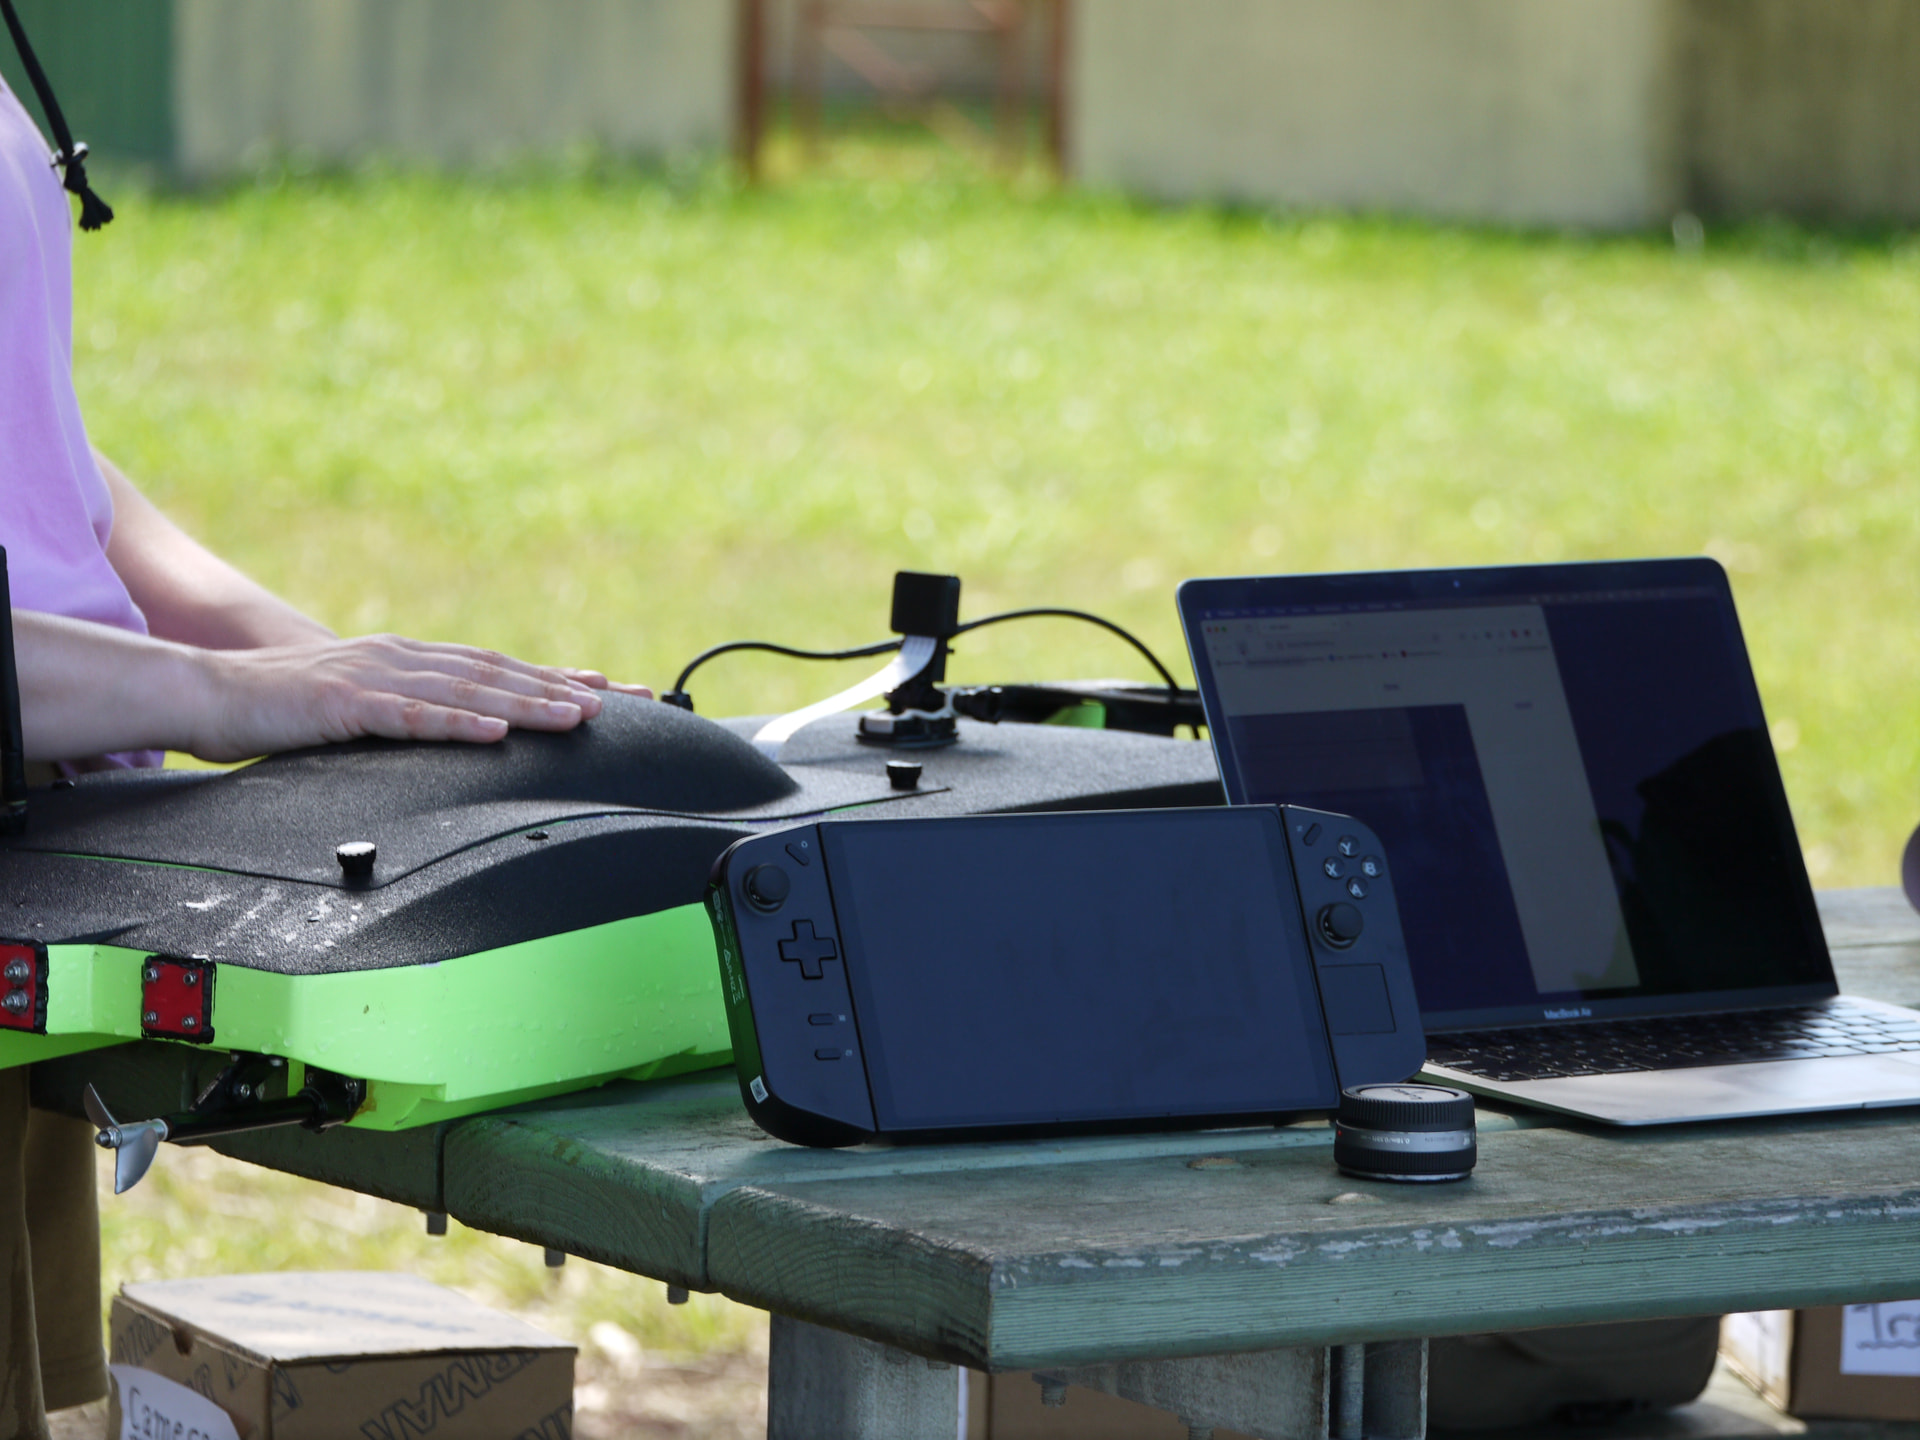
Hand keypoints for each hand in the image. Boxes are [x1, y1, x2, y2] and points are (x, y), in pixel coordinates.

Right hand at [15, 612, 652, 763]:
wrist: (207, 693)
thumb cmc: (283, 709)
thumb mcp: (361, 708)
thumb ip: (408, 714)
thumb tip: (459, 733)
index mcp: (409, 661)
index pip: (496, 667)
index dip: (554, 676)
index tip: (609, 689)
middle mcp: (402, 659)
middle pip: (496, 673)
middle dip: (560, 688)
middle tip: (618, 703)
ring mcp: (375, 678)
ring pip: (466, 689)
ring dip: (526, 702)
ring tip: (577, 716)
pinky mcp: (343, 703)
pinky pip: (409, 715)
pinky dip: (456, 722)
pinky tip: (493, 732)